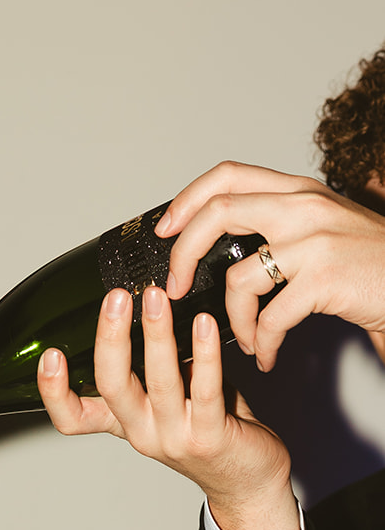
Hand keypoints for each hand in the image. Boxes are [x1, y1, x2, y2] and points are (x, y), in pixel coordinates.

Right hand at [37, 284, 300, 529]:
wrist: (248, 481)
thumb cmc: (211, 430)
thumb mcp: (170, 398)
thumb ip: (158, 365)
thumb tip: (153, 308)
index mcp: (125, 423)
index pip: (72, 419)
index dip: (54, 392)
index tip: (49, 355)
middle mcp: (142, 434)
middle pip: (112, 387)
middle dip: (110, 338)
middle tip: (116, 297)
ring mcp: (174, 439)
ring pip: (158, 383)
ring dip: (156, 335)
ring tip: (156, 298)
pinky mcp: (210, 439)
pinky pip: (205, 390)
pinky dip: (204, 353)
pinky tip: (205, 323)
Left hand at [157, 160, 384, 370]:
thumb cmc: (370, 266)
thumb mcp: (323, 229)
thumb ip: (277, 226)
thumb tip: (216, 248)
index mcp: (298, 191)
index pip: (228, 175)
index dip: (186, 200)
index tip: (164, 230)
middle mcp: (304, 206)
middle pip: (218, 212)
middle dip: (184, 253)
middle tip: (177, 288)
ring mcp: (315, 239)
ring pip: (239, 277)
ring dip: (233, 319)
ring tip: (248, 339)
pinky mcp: (325, 277)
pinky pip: (270, 317)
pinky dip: (263, 343)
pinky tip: (268, 355)